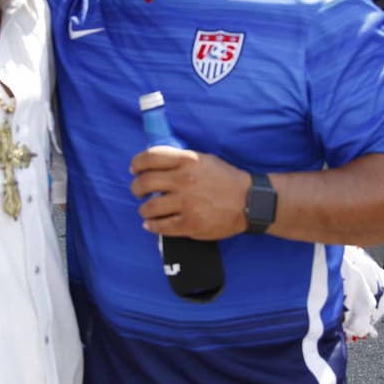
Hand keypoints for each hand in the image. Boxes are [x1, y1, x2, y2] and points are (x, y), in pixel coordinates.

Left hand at [129, 147, 251, 239]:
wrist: (249, 201)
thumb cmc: (226, 179)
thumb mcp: (204, 160)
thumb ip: (180, 160)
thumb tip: (155, 164)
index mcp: (187, 161)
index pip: (150, 157)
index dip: (137, 163)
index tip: (134, 169)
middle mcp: (184, 180)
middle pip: (144, 183)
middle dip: (136, 189)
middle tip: (139, 192)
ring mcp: (187, 203)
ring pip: (149, 208)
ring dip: (144, 210)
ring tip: (147, 211)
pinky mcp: (190, 224)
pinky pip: (161, 226)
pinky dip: (151, 225)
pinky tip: (151, 224)